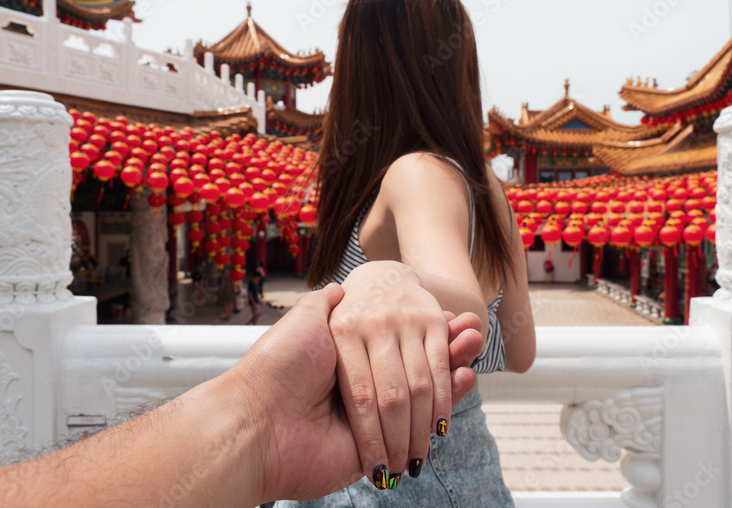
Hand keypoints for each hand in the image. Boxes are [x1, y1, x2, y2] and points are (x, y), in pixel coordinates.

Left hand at [237, 281, 482, 502]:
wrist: (254, 421)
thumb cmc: (277, 366)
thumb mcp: (305, 319)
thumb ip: (326, 303)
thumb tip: (341, 286)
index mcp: (348, 357)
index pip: (398, 341)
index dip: (427, 328)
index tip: (453, 316)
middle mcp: (361, 384)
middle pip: (416, 365)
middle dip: (448, 349)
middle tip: (476, 332)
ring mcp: (371, 416)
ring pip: (424, 390)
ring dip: (454, 369)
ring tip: (476, 346)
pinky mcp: (377, 445)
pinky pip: (416, 423)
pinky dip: (446, 400)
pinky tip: (465, 377)